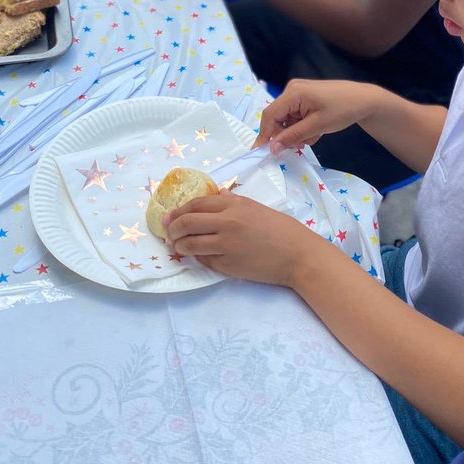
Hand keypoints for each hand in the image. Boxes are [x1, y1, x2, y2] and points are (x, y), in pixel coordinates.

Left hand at [165, 193, 316, 286]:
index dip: (178, 211)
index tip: (169, 216)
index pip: (196, 204)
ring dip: (178, 246)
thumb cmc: (280, 229)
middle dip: (171, 228)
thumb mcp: (256, 207)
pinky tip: (196, 257)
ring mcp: (226, 245)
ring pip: (190, 244)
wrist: (296, 254)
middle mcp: (227, 222)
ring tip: (177, 247)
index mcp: (234, 205)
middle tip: (167, 233)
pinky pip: (204, 260)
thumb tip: (217, 197)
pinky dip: (197, 258)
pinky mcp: (227, 265)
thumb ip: (233, 202)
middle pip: (187, 223)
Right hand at [256, 79, 374, 152]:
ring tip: (314, 135)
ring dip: (297, 132)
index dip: (264, 134)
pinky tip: (316, 129)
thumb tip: (272, 147)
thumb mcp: (317, 126)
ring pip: (287, 120)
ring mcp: (299, 93)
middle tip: (301, 145)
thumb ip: (292, 136)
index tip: (261, 152)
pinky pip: (296, 116)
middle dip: (286, 134)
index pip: (270, 115)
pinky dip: (303, 126)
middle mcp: (292, 90)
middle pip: (278, 118)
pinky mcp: (305, 98)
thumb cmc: (342, 110)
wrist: (364, 100)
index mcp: (293, 93)